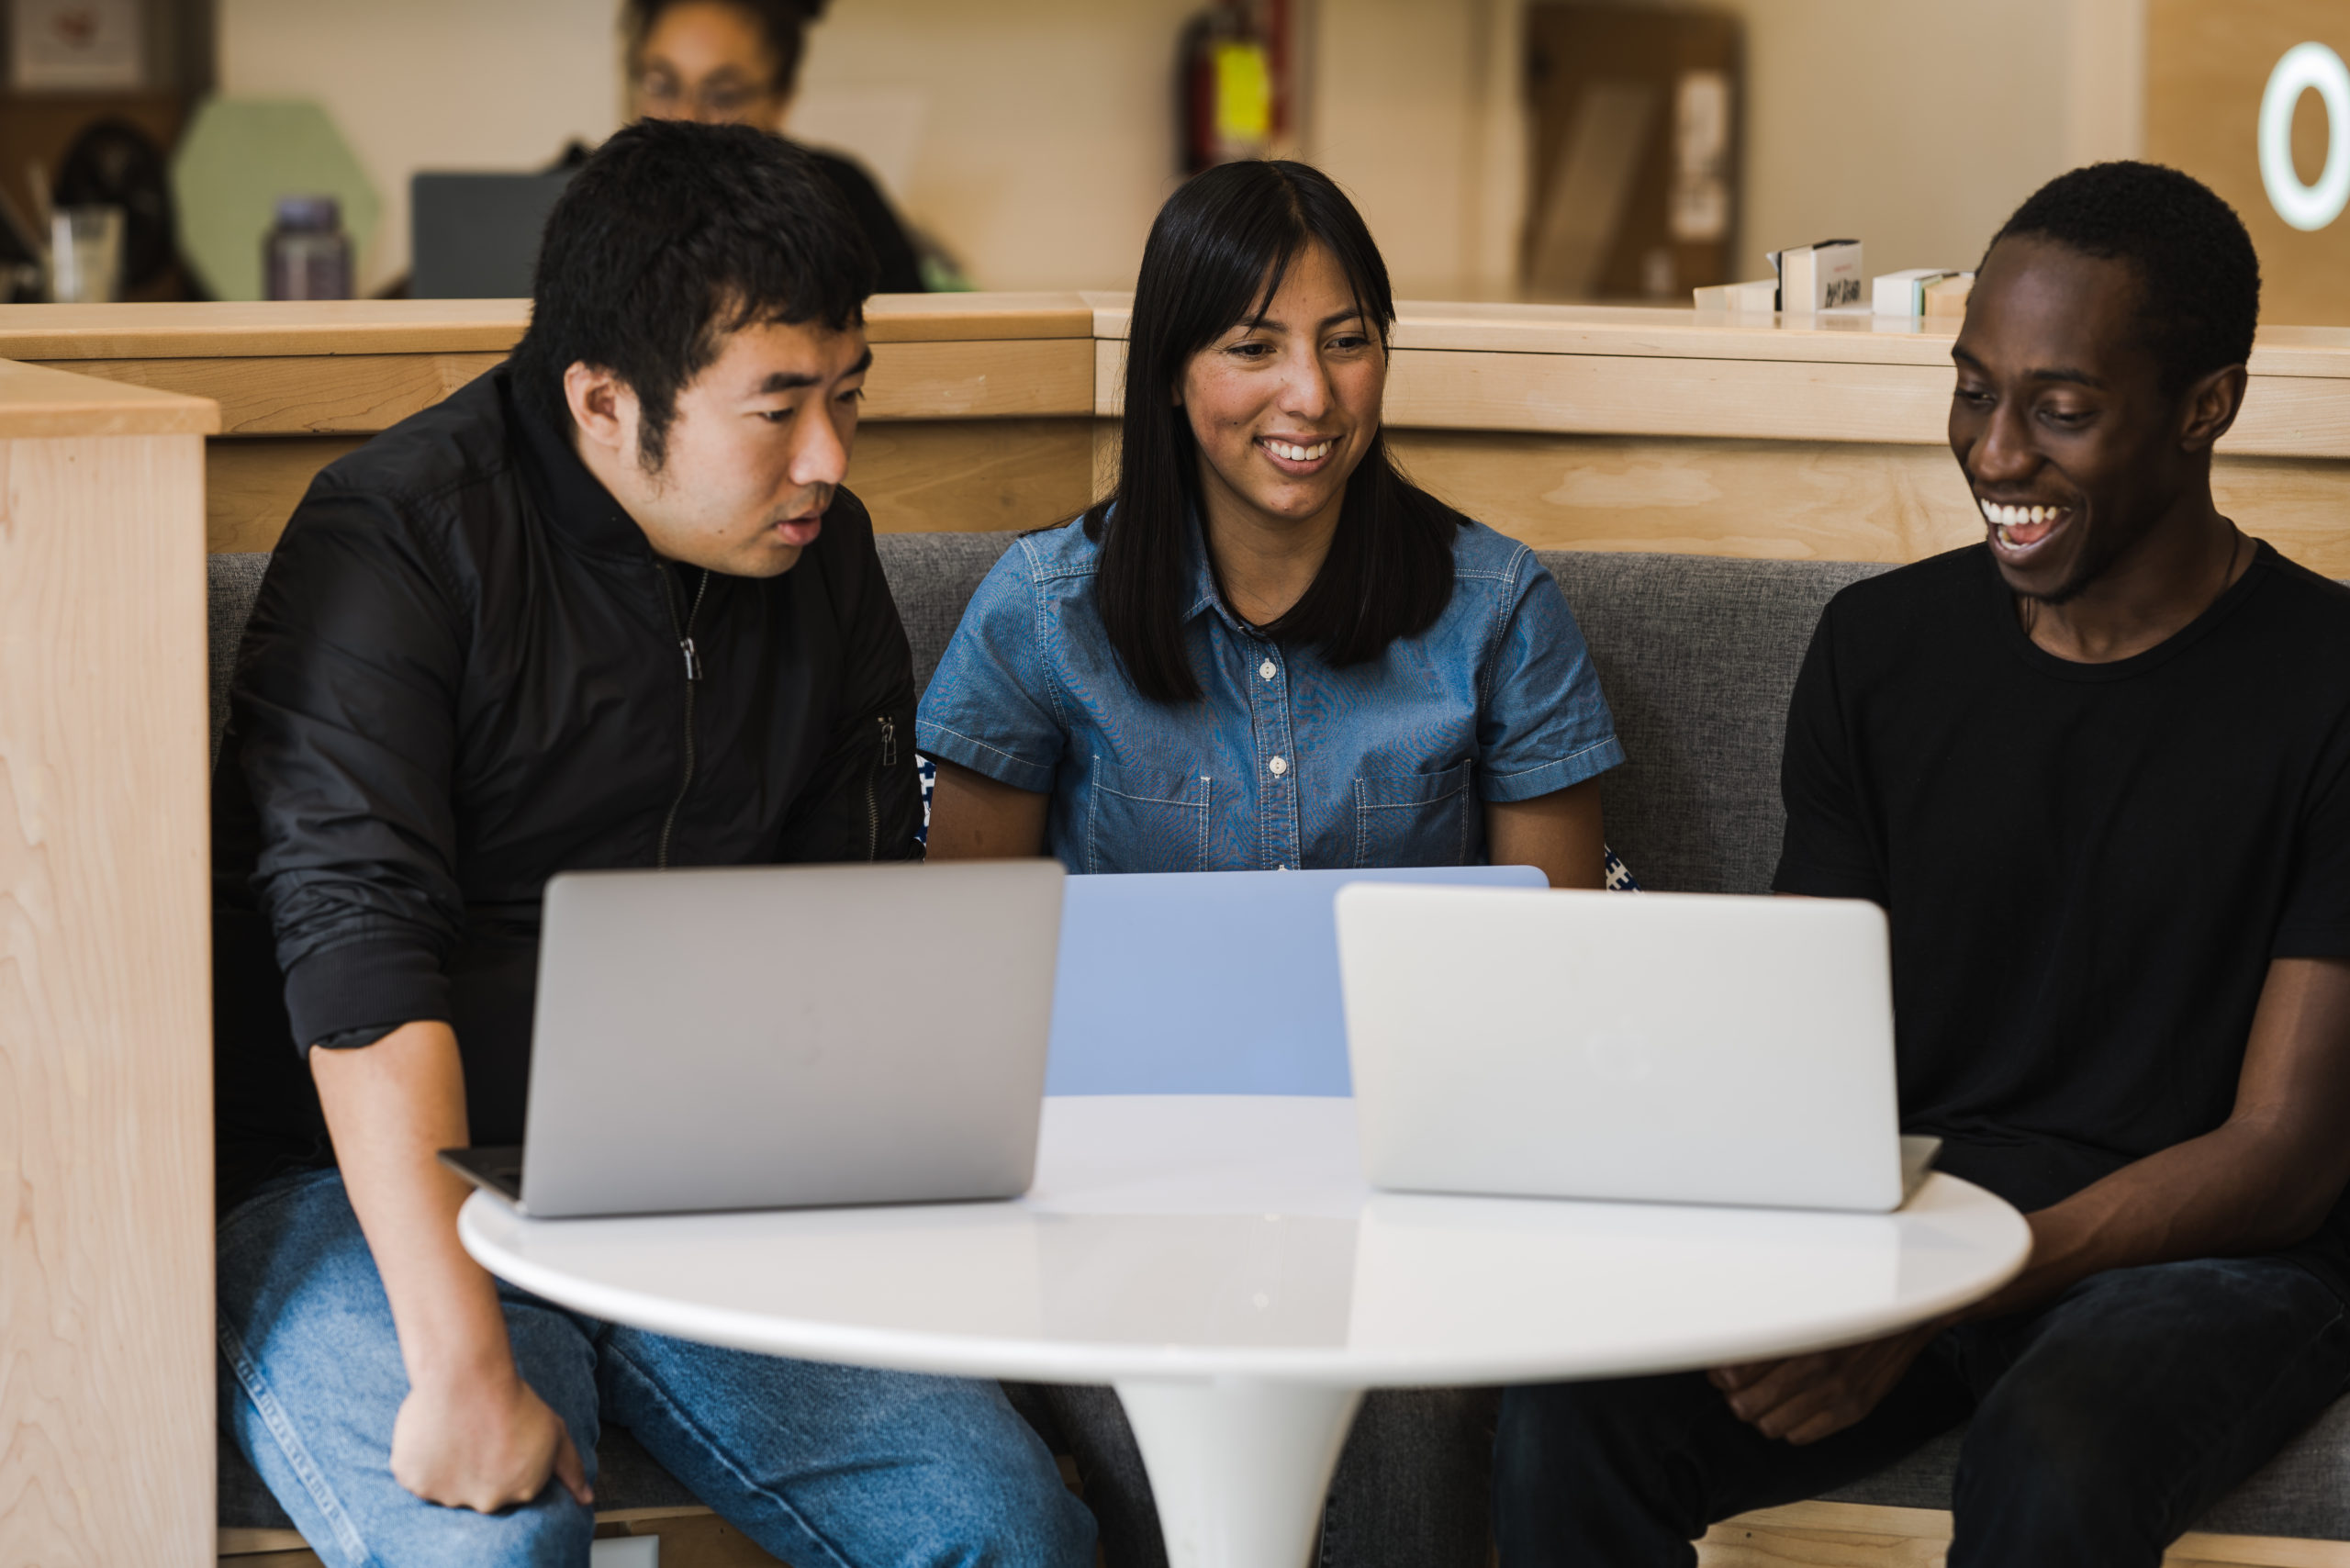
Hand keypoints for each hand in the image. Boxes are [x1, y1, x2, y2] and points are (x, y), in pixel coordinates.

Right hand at [390, 1370, 591, 1511]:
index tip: (499, 1436)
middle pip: (479, 1492)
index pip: (511, 1487)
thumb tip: (586, 1499)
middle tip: (476, 1432)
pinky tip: (433, 1433)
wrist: (468, 1375)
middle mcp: (488, 1501)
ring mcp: (450, 1496)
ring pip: (446, 1487)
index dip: (504, 1459)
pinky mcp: (416, 1483)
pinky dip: (420, 1460)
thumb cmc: (513, 1399)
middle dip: (477, 1467)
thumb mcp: (555, 1432)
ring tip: (455, 1429)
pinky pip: (416, 1477)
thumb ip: (571, 1468)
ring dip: (448, 1465)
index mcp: (522, 1491)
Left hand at [1707, 1320, 1944, 1444]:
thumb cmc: (1848, 1308)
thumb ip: (1768, 1327)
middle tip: (1739, 1389)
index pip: (1735, 1373)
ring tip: (1766, 1400)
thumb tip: (1726, 1352)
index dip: (1721, 1377)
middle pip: (1746, 1405)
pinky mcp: (1853, 1411)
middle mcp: (1814, 1365)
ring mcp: (1836, 1392)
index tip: (1721, 1373)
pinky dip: (1789, 1427)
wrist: (1904, 1316)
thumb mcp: (1805, 1307)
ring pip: (1770, 1426)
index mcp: (1795, 1334)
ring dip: (1762, 1415)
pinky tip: (1792, 1409)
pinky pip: (1800, 1436)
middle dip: (1737, 1398)